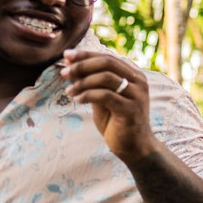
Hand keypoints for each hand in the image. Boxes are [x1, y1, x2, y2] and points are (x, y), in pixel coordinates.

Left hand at [60, 49, 156, 163]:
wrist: (134, 147)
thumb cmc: (116, 122)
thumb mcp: (102, 99)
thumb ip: (91, 82)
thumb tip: (71, 64)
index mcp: (134, 75)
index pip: (108, 57)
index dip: (86, 54)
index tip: (66, 55)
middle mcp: (139, 82)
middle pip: (107, 63)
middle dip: (82, 65)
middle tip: (64, 73)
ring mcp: (137, 95)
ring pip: (106, 77)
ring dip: (82, 82)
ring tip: (69, 91)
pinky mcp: (131, 109)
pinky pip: (105, 96)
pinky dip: (88, 95)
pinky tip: (78, 100)